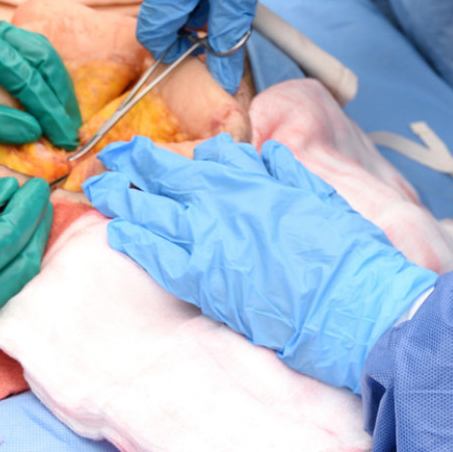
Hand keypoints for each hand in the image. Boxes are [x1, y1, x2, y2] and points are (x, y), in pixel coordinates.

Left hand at [0, 13, 82, 146]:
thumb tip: (33, 133)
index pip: (26, 74)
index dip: (49, 108)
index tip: (65, 138)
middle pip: (40, 56)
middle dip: (59, 95)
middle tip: (71, 131)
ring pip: (33, 54)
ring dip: (51, 86)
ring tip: (62, 120)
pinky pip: (17, 58)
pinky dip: (34, 80)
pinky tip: (40, 103)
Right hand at [0, 176, 51, 362]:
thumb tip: (0, 195)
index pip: (5, 242)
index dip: (24, 210)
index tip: (34, 186)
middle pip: (20, 267)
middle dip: (34, 228)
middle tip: (39, 197)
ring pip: (13, 285)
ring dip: (26, 248)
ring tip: (29, 216)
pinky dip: (6, 268)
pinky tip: (7, 245)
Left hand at [86, 136, 434, 392]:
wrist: (353, 302)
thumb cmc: (348, 253)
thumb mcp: (322, 197)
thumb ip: (288, 171)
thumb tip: (265, 149)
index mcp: (258, 182)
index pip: (204, 161)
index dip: (175, 156)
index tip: (154, 151)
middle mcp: (227, 204)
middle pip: (168, 178)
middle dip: (136, 165)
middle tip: (110, 157)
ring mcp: (212, 241)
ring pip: (154, 212)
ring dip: (123, 197)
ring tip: (99, 187)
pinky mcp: (205, 281)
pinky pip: (159, 256)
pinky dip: (136, 241)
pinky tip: (118, 233)